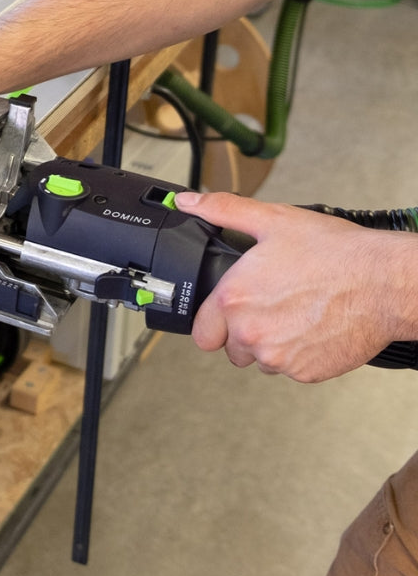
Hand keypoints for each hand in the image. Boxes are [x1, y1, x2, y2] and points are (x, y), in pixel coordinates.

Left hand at [174, 191, 414, 382]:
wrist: (384, 283)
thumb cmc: (334, 252)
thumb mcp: (272, 220)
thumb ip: (224, 211)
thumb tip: (190, 202)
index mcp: (233, 299)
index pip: (202, 333)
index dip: (216, 321)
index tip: (230, 312)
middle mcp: (250, 333)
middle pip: (231, 348)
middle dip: (244, 332)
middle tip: (270, 307)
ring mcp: (278, 357)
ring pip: (261, 360)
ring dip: (271, 344)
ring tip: (295, 314)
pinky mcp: (305, 373)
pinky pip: (290, 369)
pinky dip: (299, 354)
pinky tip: (313, 328)